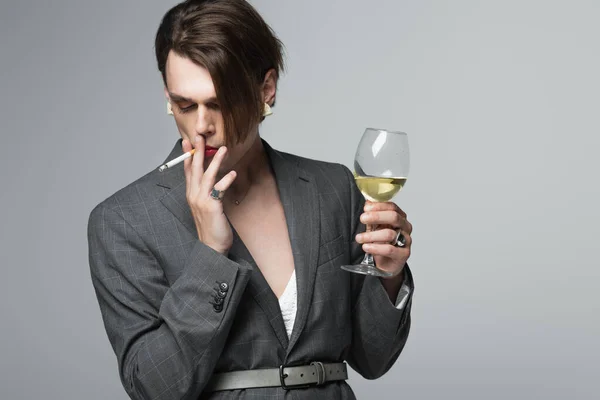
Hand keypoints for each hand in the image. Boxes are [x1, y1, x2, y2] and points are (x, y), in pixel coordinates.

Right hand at [183, 136, 236, 254]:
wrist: (211, 246)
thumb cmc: (211, 227)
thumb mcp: (206, 207)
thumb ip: (207, 193)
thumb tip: (213, 181)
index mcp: (191, 195)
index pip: (187, 171)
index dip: (187, 156)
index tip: (187, 142)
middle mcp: (193, 196)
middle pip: (194, 169)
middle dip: (196, 151)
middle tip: (199, 136)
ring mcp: (201, 201)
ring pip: (207, 176)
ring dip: (215, 161)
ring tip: (223, 149)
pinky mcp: (212, 206)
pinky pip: (218, 189)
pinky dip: (225, 180)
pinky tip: (233, 173)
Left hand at [355, 200, 412, 277]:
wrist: (387, 264)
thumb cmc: (382, 243)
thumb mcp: (376, 227)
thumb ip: (373, 216)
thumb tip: (367, 203)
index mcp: (400, 218)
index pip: (392, 207)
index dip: (379, 206)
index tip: (366, 208)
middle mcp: (405, 227)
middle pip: (394, 217)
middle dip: (376, 216)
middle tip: (362, 218)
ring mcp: (406, 241)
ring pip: (390, 234)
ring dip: (371, 235)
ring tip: (359, 238)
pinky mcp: (403, 254)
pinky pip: (389, 249)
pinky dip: (375, 248)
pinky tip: (366, 247)